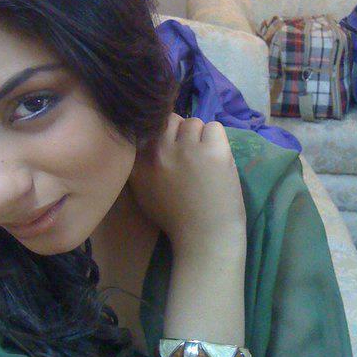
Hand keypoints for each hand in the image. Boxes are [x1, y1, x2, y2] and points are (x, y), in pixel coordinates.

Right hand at [127, 114, 245, 254]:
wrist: (204, 237)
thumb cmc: (175, 219)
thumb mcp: (143, 192)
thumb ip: (139, 164)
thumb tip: (145, 139)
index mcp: (139, 162)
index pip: (148, 127)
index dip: (161, 134)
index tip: (170, 148)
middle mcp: (159, 150)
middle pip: (170, 120)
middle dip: (180, 133)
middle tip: (189, 154)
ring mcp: (186, 148)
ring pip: (193, 122)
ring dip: (199, 136)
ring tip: (204, 159)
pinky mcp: (213, 150)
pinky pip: (214, 127)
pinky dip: (217, 139)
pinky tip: (217, 158)